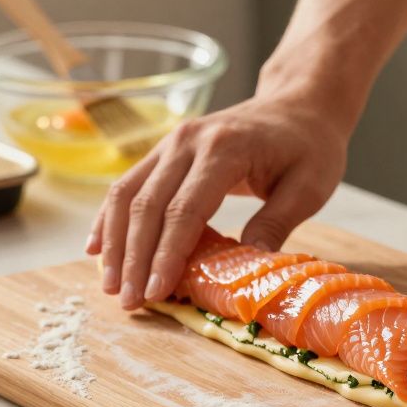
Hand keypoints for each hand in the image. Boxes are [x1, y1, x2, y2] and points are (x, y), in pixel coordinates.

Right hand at [87, 96, 347, 309]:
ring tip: (111, 287)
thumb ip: (277, 223)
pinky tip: (97, 249)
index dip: (167, 255)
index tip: (156, 291)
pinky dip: (109, 219)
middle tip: (129, 302)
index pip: (185, 210)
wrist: (297, 104)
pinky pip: (129, 185)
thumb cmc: (309, 147)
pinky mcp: (164, 151)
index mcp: (225, 149)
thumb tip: (248, 269)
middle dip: (134, 258)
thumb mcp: (309, 187)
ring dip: (115, 243)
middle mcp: (188, 141)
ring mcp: (171, 143)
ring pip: (127, 194)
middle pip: (148, 205)